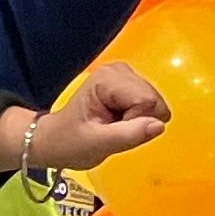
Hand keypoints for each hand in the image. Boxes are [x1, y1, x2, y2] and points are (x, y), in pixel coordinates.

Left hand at [21, 61, 171, 172]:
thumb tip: (158, 125)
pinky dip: (137, 118)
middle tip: (112, 129)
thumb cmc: (70, 142)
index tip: (112, 130)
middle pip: (154, 100)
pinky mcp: (131, 84)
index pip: (146, 101)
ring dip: (137, 121)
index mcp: (107, 79)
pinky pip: (151, 105)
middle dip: (138, 121)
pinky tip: (117, 120)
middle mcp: (119, 70)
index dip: (135, 122)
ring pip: (155, 104)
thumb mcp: (97, 145)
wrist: (56, 140)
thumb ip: (128, 135)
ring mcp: (125, 75)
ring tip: (112, 125)